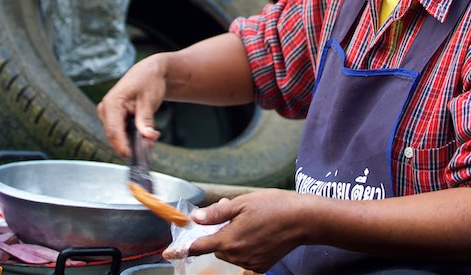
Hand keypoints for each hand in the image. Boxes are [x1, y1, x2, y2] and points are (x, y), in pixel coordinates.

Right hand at [96, 55, 166, 157]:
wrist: (149, 72)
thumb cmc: (148, 81)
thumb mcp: (149, 100)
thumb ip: (146, 120)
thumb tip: (147, 138)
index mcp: (111, 102)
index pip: (113, 129)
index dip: (121, 145)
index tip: (130, 156)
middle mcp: (106, 109)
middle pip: (114, 136)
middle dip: (131, 144)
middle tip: (149, 146)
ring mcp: (108, 115)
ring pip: (118, 136)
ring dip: (133, 141)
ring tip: (151, 137)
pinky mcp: (114, 119)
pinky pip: (121, 133)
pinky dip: (133, 137)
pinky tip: (146, 135)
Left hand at [166, 190, 309, 273]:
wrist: (303, 220)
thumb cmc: (273, 206)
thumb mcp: (241, 203)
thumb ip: (216, 214)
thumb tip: (195, 218)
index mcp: (228, 239)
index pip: (198, 246)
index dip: (182, 248)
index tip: (168, 252)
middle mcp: (237, 255)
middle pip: (216, 247)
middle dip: (218, 233)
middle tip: (231, 214)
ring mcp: (250, 263)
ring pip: (230, 252)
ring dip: (232, 239)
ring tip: (248, 221)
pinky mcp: (261, 266)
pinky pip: (244, 258)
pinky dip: (245, 247)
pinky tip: (257, 233)